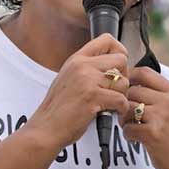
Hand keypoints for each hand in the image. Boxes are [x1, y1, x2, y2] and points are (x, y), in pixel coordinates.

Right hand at [28, 34, 130, 150]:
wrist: (46, 128)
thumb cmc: (58, 109)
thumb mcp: (68, 78)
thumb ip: (87, 69)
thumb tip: (110, 66)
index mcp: (77, 59)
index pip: (107, 40)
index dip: (119, 51)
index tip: (119, 66)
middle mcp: (82, 66)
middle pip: (121, 59)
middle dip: (123, 76)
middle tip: (115, 89)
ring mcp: (87, 81)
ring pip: (123, 81)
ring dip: (122, 95)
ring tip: (111, 103)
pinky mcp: (92, 97)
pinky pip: (121, 99)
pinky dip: (121, 109)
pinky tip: (112, 112)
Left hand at [120, 67, 168, 168]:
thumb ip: (161, 97)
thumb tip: (132, 86)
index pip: (145, 72)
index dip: (130, 78)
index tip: (125, 90)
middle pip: (132, 90)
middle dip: (125, 103)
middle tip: (128, 116)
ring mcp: (162, 117)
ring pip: (127, 108)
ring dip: (124, 119)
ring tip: (132, 127)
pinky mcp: (153, 134)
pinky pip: (127, 127)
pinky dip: (128, 134)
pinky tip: (136, 139)